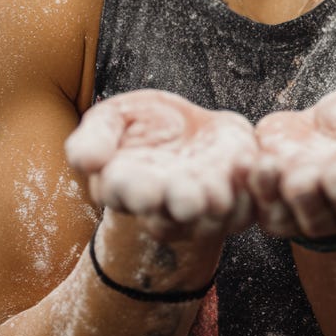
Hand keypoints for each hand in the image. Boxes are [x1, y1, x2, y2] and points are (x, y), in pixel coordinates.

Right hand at [65, 90, 257, 239]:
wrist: (190, 131)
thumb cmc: (145, 124)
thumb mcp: (114, 118)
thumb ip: (96, 136)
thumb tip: (87, 161)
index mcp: (125, 187)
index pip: (123, 194)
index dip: (133, 192)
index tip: (143, 187)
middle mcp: (162, 208)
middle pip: (168, 217)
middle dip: (178, 204)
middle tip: (185, 198)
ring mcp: (200, 210)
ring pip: (209, 217)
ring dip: (214, 204)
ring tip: (218, 191)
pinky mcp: (235, 203)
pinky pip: (244, 207)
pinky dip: (249, 190)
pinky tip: (246, 163)